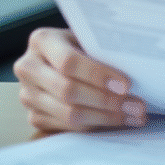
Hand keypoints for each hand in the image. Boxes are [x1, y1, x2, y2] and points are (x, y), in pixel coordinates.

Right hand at [13, 27, 146, 131]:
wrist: (60, 54)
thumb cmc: (81, 43)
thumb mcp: (88, 37)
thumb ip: (102, 48)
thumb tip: (136, 66)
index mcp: (41, 40)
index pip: (69, 62)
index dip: (98, 75)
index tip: (126, 85)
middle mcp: (28, 67)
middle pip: (68, 91)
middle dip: (106, 100)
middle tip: (136, 105)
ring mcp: (28, 94)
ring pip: (69, 113)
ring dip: (106, 117)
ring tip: (134, 115)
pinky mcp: (34, 115)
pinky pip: (68, 127)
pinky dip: (97, 125)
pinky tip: (119, 120)